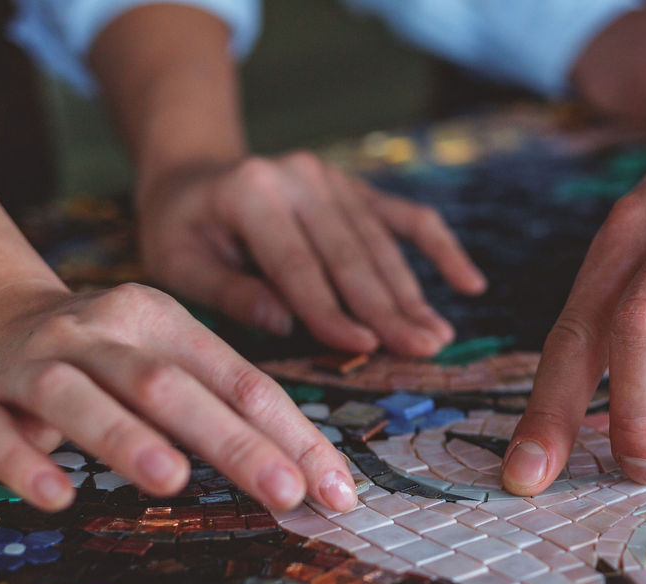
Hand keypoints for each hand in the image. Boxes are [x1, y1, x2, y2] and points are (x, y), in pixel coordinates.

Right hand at [0, 282, 357, 513]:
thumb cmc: (113, 360)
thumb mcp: (173, 362)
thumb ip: (231, 410)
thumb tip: (315, 480)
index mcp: (162, 320)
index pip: (240, 380)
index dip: (291, 435)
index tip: (334, 490)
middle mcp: (99, 334)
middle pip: (168, 387)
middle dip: (232, 443)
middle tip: (284, 493)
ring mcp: (36, 365)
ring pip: (79, 398)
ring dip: (127, 438)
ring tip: (173, 481)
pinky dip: (27, 464)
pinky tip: (59, 496)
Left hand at [136, 152, 485, 356]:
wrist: (193, 172)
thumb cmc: (181, 229)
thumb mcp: (177, 262)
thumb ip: (229, 291)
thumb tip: (285, 323)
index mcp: (252, 193)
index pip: (299, 265)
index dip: (332, 311)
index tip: (365, 349)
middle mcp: (300, 176)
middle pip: (351, 255)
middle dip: (389, 309)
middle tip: (423, 350)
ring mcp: (333, 179)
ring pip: (381, 244)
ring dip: (413, 294)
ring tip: (438, 337)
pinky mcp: (355, 188)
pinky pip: (406, 217)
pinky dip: (440, 249)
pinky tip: (469, 283)